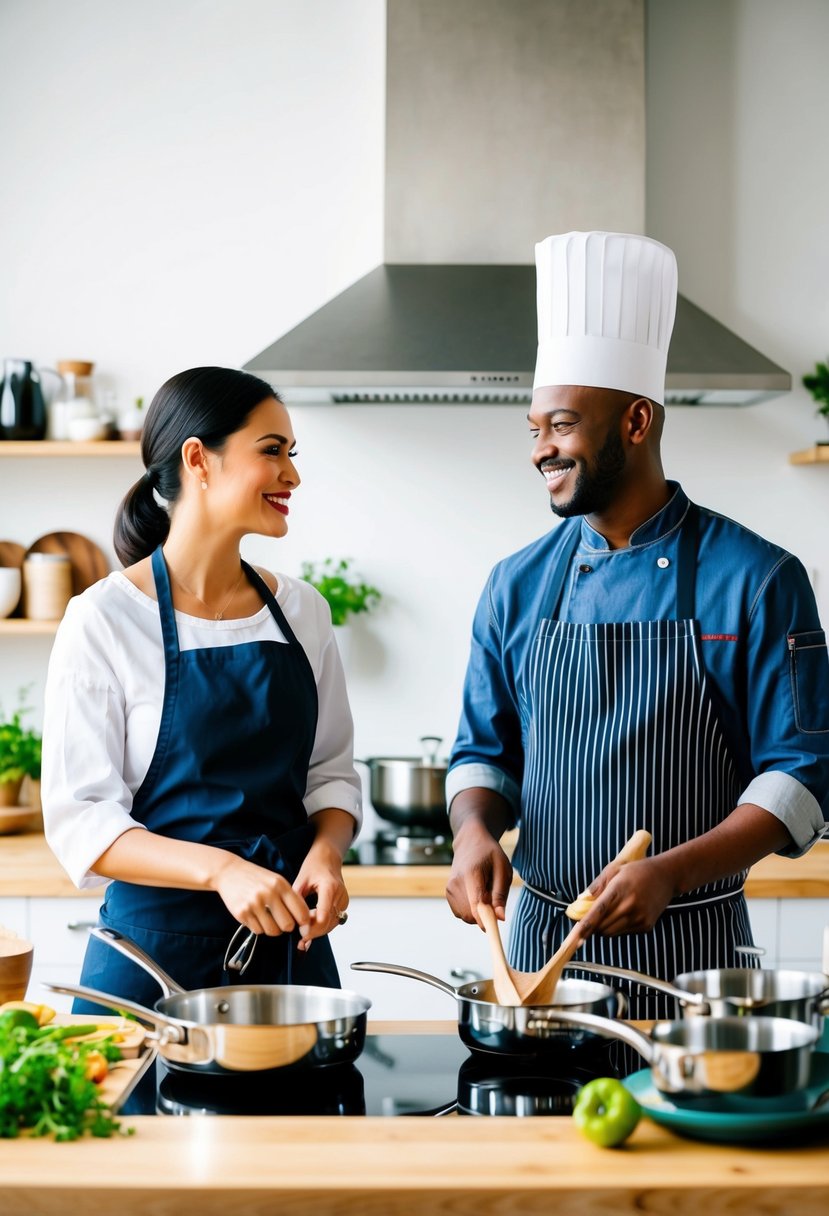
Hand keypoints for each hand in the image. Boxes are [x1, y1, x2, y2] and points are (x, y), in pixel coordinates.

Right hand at [211, 853, 311, 938]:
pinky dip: (259, 928)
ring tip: (269, 920)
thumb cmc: (256, 877)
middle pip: (287, 925)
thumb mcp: (276, 880)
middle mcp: (268, 894)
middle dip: (287, 927)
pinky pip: (257, 930)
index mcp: (280, 885)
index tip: (300, 922)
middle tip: (283, 922)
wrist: (229, 872)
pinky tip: (257, 917)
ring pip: (272, 931)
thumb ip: (289, 896)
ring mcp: (254, 904)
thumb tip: (303, 918)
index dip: (303, 921)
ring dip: (273, 929)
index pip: (300, 911)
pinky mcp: (242, 913)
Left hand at [292, 836, 349, 950]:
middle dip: (313, 932)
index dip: (314, 926)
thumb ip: (297, 901)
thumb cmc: (314, 866)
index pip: (324, 912)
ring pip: (331, 924)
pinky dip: (322, 927)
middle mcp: (340, 895)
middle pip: (328, 922)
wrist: (328, 858)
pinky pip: (333, 920)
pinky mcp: (343, 905)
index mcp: (330, 886)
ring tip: (302, 938)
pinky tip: (310, 931)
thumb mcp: (300, 880)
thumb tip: (292, 921)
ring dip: (317, 931)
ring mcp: (343, 901)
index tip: (302, 934)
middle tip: (299, 940)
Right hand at [445, 819, 512, 923]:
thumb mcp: (503, 869)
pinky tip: (475, 894)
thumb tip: (500, 918)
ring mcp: (449, 889)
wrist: (470, 842)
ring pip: (466, 916)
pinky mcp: (448, 894)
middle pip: (470, 914)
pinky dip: (471, 910)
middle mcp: (456, 882)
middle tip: (494, 900)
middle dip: (485, 915)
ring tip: (484, 892)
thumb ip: (500, 894)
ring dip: (478, 913)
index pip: (476, 903)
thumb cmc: (490, 855)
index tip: (492, 929)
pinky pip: (461, 913)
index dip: (484, 919)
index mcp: (471, 874)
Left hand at [578, 855, 678, 937]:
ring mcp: (639, 918)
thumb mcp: (614, 870)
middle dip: (591, 926)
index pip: (598, 912)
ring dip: (603, 928)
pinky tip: (624, 913)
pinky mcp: (646, 926)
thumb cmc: (637, 871)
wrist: (666, 876)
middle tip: (590, 917)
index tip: (575, 937)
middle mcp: (629, 906)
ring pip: (611, 933)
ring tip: (608, 912)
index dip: (585, 926)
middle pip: (602, 927)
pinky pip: (623, 933)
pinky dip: (617, 927)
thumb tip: (581, 901)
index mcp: (618, 890)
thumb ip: (596, 886)